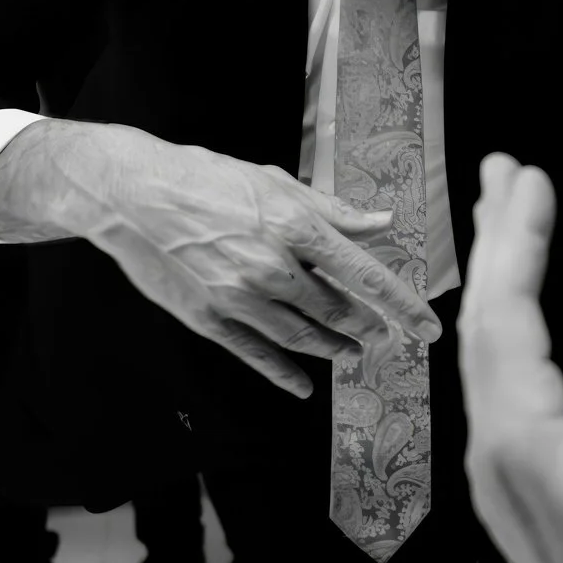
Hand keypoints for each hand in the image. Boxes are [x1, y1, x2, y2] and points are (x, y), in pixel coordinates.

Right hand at [0, 120, 440, 396]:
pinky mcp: (209, 319)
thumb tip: (384, 223)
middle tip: (383, 337)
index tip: (428, 330)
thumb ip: (334, 210)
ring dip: (333, 349)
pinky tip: (302, 384)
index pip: (365, 275)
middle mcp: (273, 267)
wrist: (134, 195)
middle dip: (366, 328)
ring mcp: (239, 298)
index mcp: (296, 226)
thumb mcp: (276, 181)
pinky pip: (256, 355)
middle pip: (337, 312)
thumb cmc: (208, 178)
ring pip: (302, 337)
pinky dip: (284, 373)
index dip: (402, 306)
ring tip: (352, 354)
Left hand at [461, 156, 562, 562]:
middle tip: (504, 170)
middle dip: (496, 241)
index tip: (532, 173)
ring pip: (491, 349)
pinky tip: (532, 318)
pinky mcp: (524, 484)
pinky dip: (515, 325)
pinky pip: (506, 379)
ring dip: (503, 278)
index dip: (518, 239)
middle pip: (484, 321)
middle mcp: (495, 444)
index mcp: (521, 433)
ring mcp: (504, 468)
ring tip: (512, 221)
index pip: (507, 310)